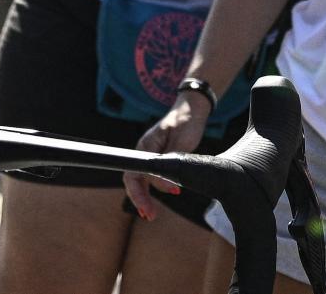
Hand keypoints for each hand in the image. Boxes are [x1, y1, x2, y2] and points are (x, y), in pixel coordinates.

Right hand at [122, 88, 211, 217]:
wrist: (191, 109)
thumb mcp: (182, 142)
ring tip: (151, 214)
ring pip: (141, 180)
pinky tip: (160, 199)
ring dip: (145, 197)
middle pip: (134, 179)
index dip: (139, 192)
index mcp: (146, 146)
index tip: (148, 206)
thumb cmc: (186, 122)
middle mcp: (144, 151)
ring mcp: (150, 155)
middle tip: (150, 215)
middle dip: (139, 199)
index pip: (135, 173)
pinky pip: (151, 177)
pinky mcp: (158, 158)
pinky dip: (153, 190)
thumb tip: (169, 186)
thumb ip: (173, 162)